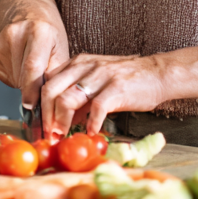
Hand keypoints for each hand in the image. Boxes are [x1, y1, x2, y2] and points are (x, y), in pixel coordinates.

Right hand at [0, 0, 68, 108]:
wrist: (28, 12)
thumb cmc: (48, 32)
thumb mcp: (61, 49)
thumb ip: (55, 74)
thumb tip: (48, 101)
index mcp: (39, 30)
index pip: (32, 66)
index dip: (32, 90)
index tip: (34, 106)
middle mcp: (15, 33)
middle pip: (21, 76)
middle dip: (32, 88)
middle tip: (40, 82)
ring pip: (12, 78)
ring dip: (22, 82)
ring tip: (30, 66)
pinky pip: (2, 75)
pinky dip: (13, 76)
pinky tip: (18, 63)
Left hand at [40, 53, 167, 137]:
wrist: (157, 73)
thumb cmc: (127, 80)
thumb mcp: (97, 80)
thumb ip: (79, 96)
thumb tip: (62, 119)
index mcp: (78, 63)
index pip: (47, 81)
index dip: (40, 105)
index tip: (41, 124)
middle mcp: (85, 66)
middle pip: (50, 90)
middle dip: (45, 116)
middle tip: (49, 133)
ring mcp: (100, 76)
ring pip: (68, 99)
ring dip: (62, 122)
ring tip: (64, 135)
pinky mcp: (116, 88)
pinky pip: (96, 108)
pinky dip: (91, 124)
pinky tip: (92, 133)